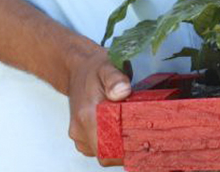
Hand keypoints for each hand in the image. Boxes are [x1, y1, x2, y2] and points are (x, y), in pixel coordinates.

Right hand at [66, 44, 131, 165]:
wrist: (77, 69)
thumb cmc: (94, 69)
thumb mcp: (107, 66)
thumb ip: (115, 79)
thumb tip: (122, 91)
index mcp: (87, 115)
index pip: (106, 150)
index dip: (125, 152)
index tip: (141, 141)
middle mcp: (79, 129)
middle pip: (106, 154)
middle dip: (125, 148)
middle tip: (142, 134)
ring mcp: (78, 134)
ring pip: (102, 152)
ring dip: (118, 144)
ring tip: (133, 128)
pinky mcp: (80, 135)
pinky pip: (97, 147)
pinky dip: (110, 141)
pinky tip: (120, 127)